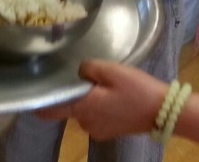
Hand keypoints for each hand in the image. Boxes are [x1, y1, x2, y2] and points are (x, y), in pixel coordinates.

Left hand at [36, 60, 166, 140]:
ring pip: (84, 110)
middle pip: (69, 106)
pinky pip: (96, 116)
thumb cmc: (136, 89)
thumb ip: (87, 68)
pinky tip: (114, 96)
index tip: (34, 91)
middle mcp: (85, 122)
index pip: (50, 111)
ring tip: (107, 84)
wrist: (164, 111)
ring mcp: (97, 130)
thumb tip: (78, 71)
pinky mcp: (109, 131)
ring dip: (90, 99)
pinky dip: (100, 106)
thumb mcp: (111, 69)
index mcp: (82, 107)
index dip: (40, 102)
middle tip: (89, 76)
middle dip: (76, 92)